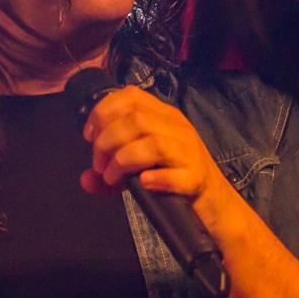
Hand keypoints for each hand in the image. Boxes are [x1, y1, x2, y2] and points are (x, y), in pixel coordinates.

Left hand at [80, 86, 231, 219]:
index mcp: (164, 116)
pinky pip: (174, 174)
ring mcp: (189, 152)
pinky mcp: (196, 178)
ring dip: (123, 160)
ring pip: (153, 144)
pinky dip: (154, 179)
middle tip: (99, 164)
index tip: (88, 135)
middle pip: (136, 120)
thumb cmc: (172, 177)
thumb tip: (85, 180)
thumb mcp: (139, 168)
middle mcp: (178, 128)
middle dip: (107, 141)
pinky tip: (143, 184)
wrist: (213, 202)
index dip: (103, 111)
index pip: (131, 96)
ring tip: (112, 177)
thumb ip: (110, 171)